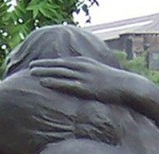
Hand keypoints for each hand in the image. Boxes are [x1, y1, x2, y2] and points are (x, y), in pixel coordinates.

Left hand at [29, 57, 149, 104]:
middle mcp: (83, 67)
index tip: (39, 63)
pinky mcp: (85, 87)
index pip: (64, 61)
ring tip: (31, 72)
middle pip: (58, 65)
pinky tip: (43, 82)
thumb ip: (90, 76)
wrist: (128, 86)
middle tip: (30, 66)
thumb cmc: (115, 84)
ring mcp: (84, 77)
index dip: (50, 62)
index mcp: (86, 63)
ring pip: (59, 72)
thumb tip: (82, 83)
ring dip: (44, 71)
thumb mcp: (101, 76)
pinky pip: (66, 84)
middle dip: (44, 65)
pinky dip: (53, 81)